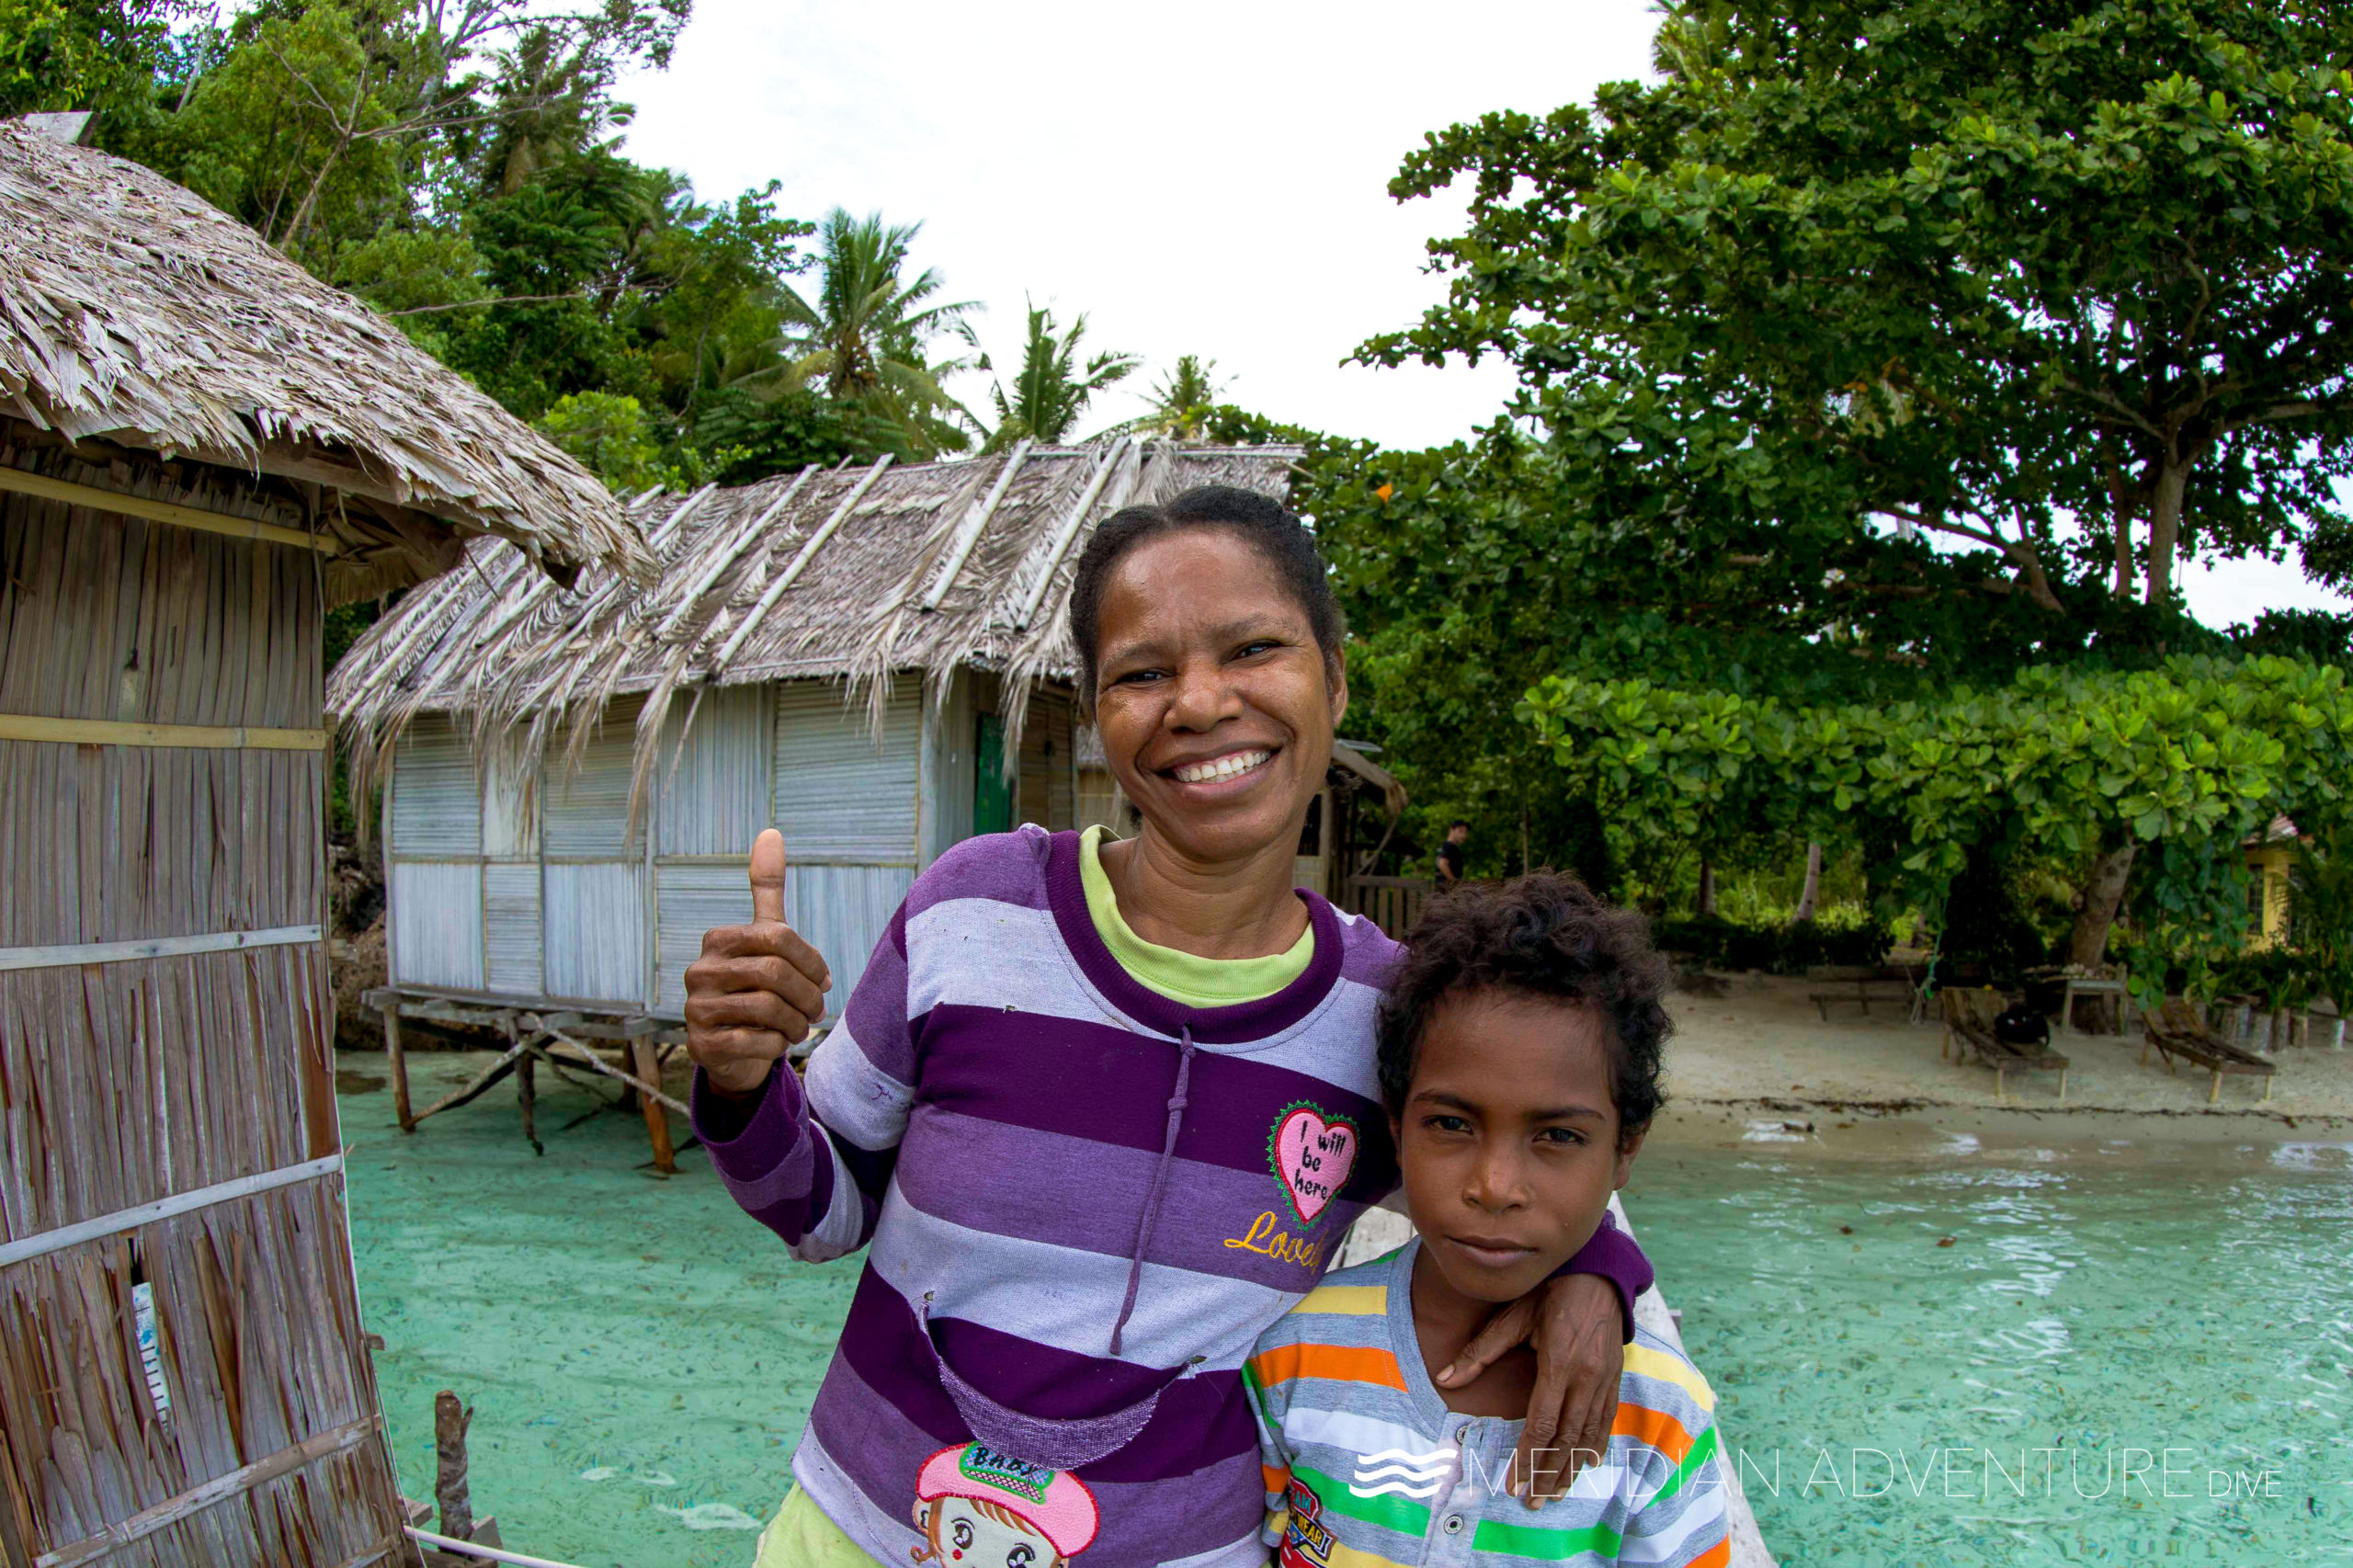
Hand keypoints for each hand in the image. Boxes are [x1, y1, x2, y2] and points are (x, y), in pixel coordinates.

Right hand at [683, 829, 832, 1096]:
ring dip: (796, 1022)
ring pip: (767, 1008)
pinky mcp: (700, 1045)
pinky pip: (755, 1041)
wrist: (732, 1049)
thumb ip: (766, 888)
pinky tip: (777, 1043)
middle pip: (775, 973)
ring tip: (801, 1028)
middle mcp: (700, 971)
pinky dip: (777, 1045)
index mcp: (718, 940)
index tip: (824, 980)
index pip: (779, 937)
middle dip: (808, 995)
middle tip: (818, 1010)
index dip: (812, 961)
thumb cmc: (755, 985)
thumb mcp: (765, 937)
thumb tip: (770, 831)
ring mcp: (696, 1009)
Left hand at [1434, 1272, 1621, 1504]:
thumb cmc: (1549, 1293)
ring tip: (1555, 1494)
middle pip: (1566, 1438)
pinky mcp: (1615, 1378)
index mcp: (1559, 1364)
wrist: (1597, 1274)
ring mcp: (1604, 1380)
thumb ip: (1480, 1352)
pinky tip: (1586, 1464)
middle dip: (1547, 1473)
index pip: (1541, 1423)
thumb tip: (1445, 1377)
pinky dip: (1596, 1446)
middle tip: (1533, 1502)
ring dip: (1571, 1468)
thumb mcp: (1512, 1317)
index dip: (1527, 1456)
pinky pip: (1606, 1421)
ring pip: (1588, 1434)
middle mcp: (1585, 1377)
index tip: (1514, 1483)